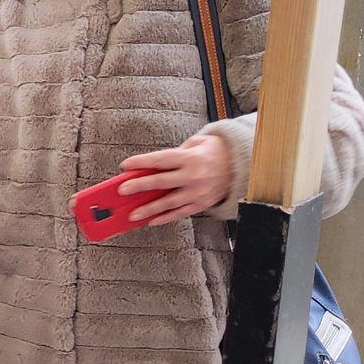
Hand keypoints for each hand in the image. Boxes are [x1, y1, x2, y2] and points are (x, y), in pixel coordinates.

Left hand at [118, 133, 234, 225]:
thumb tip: (151, 165)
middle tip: (122, 191)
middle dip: (139, 186)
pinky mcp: (202, 203)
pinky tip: (151, 221)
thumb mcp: (196, 142)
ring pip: (169, 202)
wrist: (241, 164)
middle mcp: (193, 175)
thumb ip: (174, 153)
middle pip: (161, 182)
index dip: (141, 162)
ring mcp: (198, 192)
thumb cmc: (214, 151)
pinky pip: (181, 213)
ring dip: (149, 209)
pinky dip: (165, 218)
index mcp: (190, 157)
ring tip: (132, 214)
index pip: (160, 160)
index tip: (125, 166)